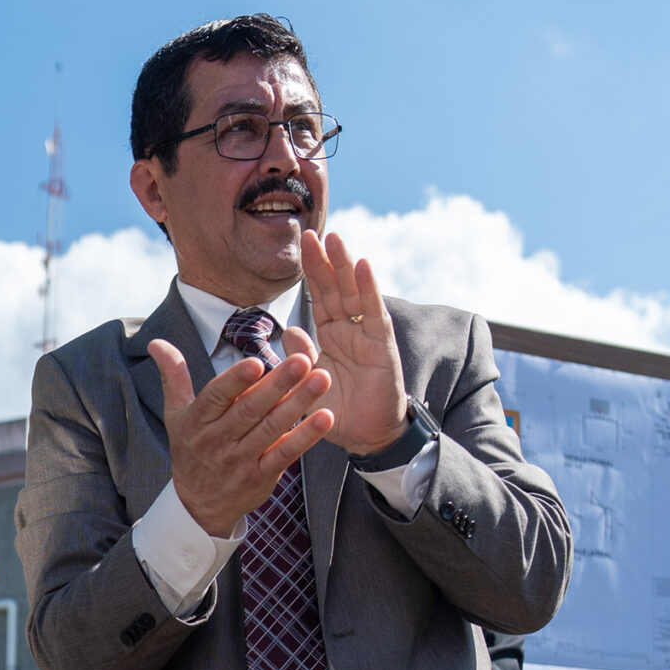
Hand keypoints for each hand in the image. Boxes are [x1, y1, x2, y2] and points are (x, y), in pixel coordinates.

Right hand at [150, 339, 334, 537]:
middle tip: (302, 360)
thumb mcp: (176, 414)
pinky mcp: (261, 476)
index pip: (216, 396)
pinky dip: (306, 436)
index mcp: (197, 421)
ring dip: (299, 404)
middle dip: (278, 384)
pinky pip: (285, 454)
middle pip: (249, 409)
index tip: (257, 363)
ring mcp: (240, 460)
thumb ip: (173, 377)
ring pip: (272, 429)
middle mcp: (217, 440)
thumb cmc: (191, 449)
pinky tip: (325, 417)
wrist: (199, 505)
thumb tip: (156, 342)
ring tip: (321, 379)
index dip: (235, 380)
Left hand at [301, 230, 408, 455]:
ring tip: (337, 240)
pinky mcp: (382, 346)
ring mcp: (367, 335)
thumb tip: (288, 331)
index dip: (312, 270)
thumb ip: (301, 358)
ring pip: (355, 293)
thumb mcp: (310, 384)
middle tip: (313, 232)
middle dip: (326, 260)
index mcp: (331, 335)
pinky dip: (369, 289)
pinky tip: (363, 266)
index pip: (319, 296)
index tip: (302, 243)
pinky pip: (373, 313)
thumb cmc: (340, 413)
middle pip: (336, 287)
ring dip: (346, 266)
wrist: (367, 437)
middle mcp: (349, 330)